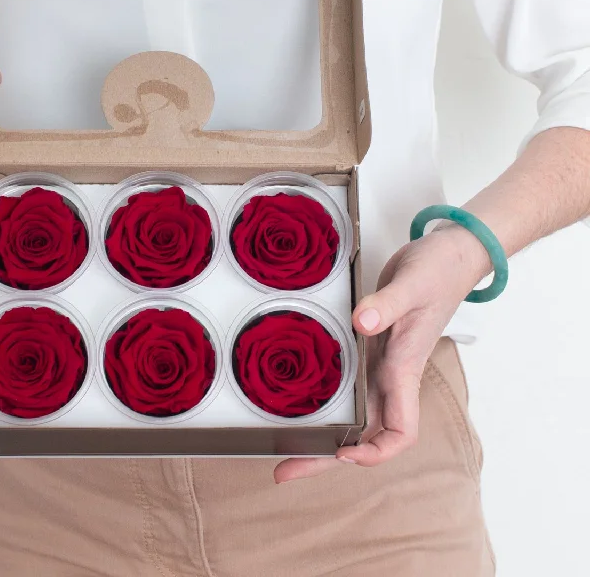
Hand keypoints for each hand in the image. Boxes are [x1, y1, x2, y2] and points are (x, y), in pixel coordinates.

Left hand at [274, 224, 490, 481]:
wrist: (447, 255)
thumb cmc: (439, 273)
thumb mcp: (412, 286)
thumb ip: (387, 305)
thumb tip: (362, 324)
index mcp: (404, 368)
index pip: (399, 431)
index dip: (374, 452)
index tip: (342, 453)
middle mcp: (391, 372)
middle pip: (363, 432)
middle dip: (326, 457)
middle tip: (284, 471)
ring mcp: (378, 360)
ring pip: (351, 410)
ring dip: (320, 430)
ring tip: (280, 443)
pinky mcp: (368, 343)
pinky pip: (346, 378)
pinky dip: (323, 393)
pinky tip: (295, 395)